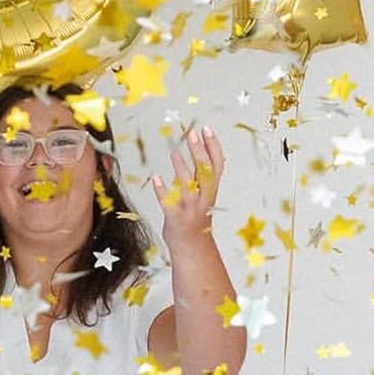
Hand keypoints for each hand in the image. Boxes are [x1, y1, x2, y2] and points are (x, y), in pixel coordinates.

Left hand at [153, 125, 224, 244]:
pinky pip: (168, 202)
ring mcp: (189, 208)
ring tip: (174, 153)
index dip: (213, 146)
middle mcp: (203, 197)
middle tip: (192, 134)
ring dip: (181, 169)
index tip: (207, 129)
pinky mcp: (175, 217)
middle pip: (204, 172)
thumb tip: (203, 148)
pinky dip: (162, 190)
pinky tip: (156, 178)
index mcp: (211, 189)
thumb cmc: (197, 215)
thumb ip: (203, 175)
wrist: (193, 245)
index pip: (217, 164)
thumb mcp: (206, 194)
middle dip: (199, 152)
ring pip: (187, 186)